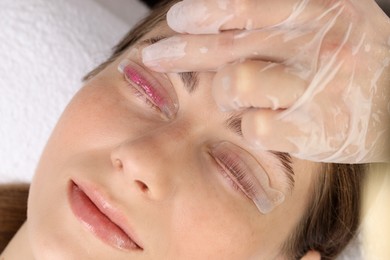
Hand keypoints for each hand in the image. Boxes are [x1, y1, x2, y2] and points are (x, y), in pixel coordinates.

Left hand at [142, 0, 389, 162]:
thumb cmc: (352, 58)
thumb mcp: (328, 17)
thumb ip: (281, 7)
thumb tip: (225, 6)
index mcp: (320, 10)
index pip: (244, 6)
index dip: (203, 12)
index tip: (177, 20)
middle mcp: (318, 46)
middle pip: (229, 47)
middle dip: (183, 52)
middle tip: (156, 57)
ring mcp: (317, 90)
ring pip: (237, 84)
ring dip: (222, 91)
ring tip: (230, 95)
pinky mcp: (315, 132)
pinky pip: (256, 127)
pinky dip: (249, 125)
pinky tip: (258, 122)